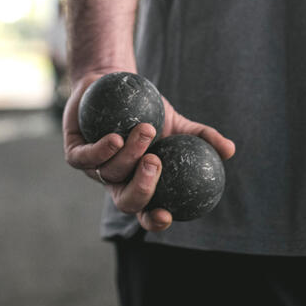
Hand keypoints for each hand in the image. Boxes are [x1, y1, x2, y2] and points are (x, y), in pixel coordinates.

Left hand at [63, 70, 235, 231]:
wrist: (114, 83)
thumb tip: (229, 150)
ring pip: (109, 173)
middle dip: (141, 189)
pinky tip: (116, 137)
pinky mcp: (75, 151)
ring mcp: (94, 169)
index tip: (167, 215)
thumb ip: (204, 138)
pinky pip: (85, 158)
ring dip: (129, 154)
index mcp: (141, 184)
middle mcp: (117, 181)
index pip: (147, 213)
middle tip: (156, 163)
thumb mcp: (180, 123)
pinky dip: (101, 150)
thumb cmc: (150, 109)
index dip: (154, 222)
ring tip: (147, 129)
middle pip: (126, 202)